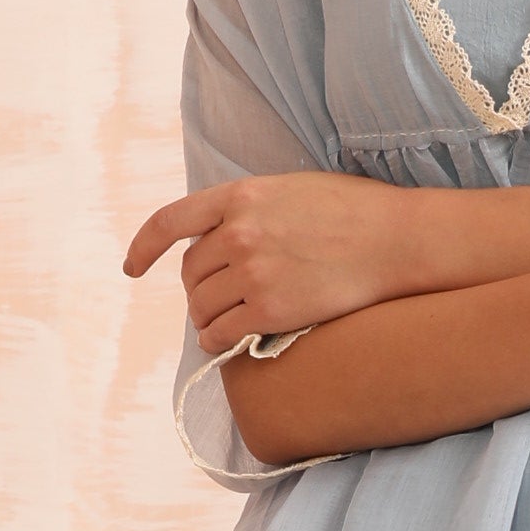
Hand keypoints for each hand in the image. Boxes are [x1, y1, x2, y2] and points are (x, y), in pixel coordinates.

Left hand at [124, 171, 414, 349]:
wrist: (397, 241)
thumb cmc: (354, 212)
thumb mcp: (291, 189)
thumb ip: (250, 206)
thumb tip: (219, 233)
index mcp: (241, 195)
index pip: (170, 222)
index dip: (143, 247)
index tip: (132, 267)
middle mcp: (240, 232)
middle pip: (190, 271)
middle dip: (197, 287)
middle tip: (214, 297)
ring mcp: (253, 272)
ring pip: (200, 305)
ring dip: (204, 317)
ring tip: (221, 321)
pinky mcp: (270, 311)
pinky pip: (221, 334)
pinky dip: (215, 341)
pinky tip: (224, 341)